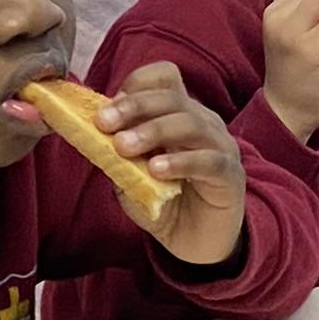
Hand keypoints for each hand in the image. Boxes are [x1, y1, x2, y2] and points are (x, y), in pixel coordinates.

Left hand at [96, 62, 248, 266]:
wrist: (194, 242)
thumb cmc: (162, 200)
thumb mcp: (130, 174)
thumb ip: (115, 153)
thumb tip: (88, 132)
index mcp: (177, 113)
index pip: (164, 77)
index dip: (136, 86)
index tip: (106, 109)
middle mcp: (202, 122)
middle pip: (172, 97)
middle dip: (134, 106)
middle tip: (104, 123)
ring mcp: (220, 146)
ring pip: (191, 123)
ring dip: (153, 131)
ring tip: (124, 147)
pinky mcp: (230, 175)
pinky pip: (209, 161)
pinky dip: (180, 162)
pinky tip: (156, 170)